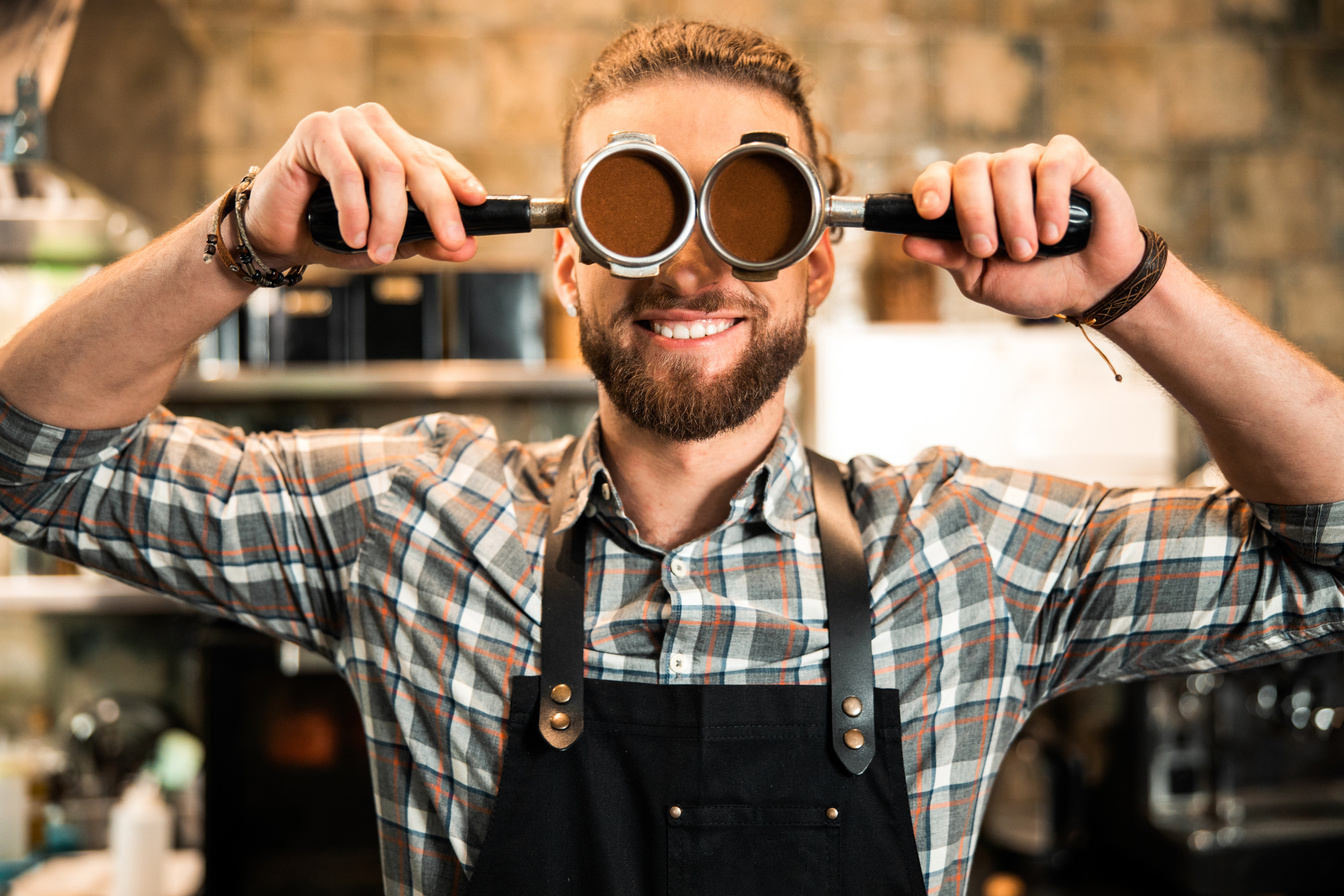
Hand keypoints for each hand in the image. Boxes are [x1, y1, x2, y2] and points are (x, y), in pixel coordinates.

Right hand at [238, 103, 486, 268]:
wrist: (275, 234)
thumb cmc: (330, 231)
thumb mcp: (388, 243)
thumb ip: (427, 241)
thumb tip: (468, 248)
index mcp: (397, 146)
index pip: (437, 160)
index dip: (460, 181)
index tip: (479, 205)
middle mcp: (376, 128)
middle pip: (420, 164)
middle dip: (439, 207)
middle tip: (450, 242)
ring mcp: (346, 124)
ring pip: (387, 169)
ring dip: (390, 218)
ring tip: (383, 253)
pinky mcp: (315, 130)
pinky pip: (348, 173)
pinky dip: (356, 211)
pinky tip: (354, 237)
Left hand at [902, 135, 1144, 319]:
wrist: (1091, 289)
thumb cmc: (1035, 282)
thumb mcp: (983, 280)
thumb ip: (950, 259)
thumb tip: (908, 243)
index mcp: (971, 200)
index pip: (940, 176)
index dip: (930, 188)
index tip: (930, 212)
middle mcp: (998, 176)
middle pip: (971, 166)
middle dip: (974, 211)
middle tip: (990, 249)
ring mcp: (1034, 164)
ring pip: (1010, 164)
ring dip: (1016, 214)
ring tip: (1031, 250)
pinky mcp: (1074, 162)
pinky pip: (1054, 161)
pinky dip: (1052, 198)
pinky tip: (1057, 232)